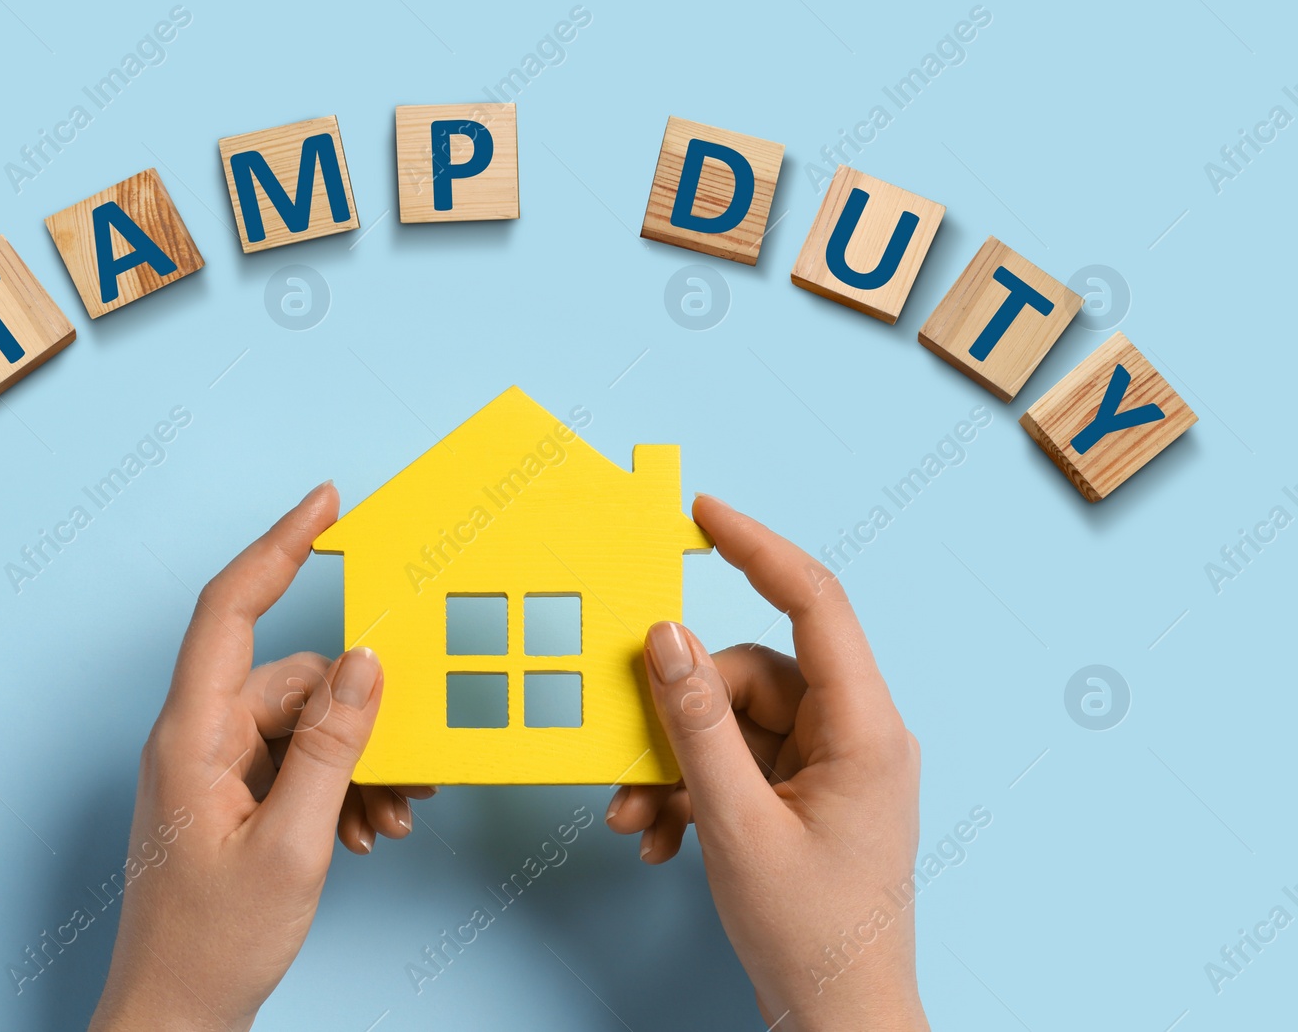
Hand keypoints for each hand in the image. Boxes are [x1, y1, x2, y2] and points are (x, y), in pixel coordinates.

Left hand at [89, 482, 432, 1031]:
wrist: (176, 1016)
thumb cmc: (212, 944)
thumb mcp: (293, 844)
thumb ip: (334, 748)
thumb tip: (367, 663)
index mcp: (191, 735)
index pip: (231, 609)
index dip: (280, 546)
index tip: (326, 503)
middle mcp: (196, 738)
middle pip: (293, 681)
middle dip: (360, 717)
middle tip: (411, 769)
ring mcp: (211, 767)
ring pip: (304, 724)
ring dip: (355, 763)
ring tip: (386, 819)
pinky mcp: (229, 795)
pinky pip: (296, 761)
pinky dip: (338, 786)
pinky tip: (364, 830)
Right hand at [606, 495, 926, 1030]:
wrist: (838, 1020)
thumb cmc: (811, 935)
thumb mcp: (735, 822)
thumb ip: (696, 724)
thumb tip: (663, 638)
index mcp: (865, 729)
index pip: (816, 602)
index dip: (757, 548)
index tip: (703, 513)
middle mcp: (854, 734)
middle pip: (750, 674)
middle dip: (680, 712)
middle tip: (628, 760)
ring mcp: (830, 765)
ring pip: (733, 720)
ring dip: (676, 762)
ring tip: (637, 816)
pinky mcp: (805, 793)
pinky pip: (737, 760)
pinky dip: (693, 788)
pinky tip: (662, 836)